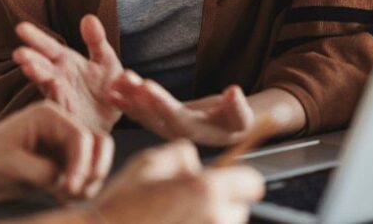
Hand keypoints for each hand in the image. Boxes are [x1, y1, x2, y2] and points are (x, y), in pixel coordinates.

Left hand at [0, 101, 112, 201]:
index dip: (82, 165)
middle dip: (94, 170)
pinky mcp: (58, 166)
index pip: (82, 138)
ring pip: (94, 162)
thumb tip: (69, 183)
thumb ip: (44, 172)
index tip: (70, 189)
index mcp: (48, 116)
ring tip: (65, 197)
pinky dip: (79, 189)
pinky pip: (82, 177)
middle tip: (77, 193)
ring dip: (88, 182)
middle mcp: (60, 128)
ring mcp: (61, 147)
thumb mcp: (12, 165)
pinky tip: (60, 198)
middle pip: (98, 144)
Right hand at [14, 15, 122, 132]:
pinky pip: (62, 107)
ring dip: (38, 78)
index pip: (48, 47)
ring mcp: (61, 97)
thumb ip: (96, 40)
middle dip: (30, 60)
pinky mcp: (69, 116)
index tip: (21, 28)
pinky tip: (52, 90)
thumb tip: (88, 17)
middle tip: (19, 53)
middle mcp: (58, 78)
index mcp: (66, 62)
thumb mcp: (106, 60)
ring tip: (28, 68)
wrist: (115, 119)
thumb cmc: (106, 87)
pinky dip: (56, 100)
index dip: (36, 38)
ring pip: (47, 86)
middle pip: (41, 66)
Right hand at [91, 141, 264, 223]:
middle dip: (222, 204)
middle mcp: (216, 222)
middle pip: (240, 211)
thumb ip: (182, 155)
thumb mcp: (148, 163)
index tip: (224, 180)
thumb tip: (196, 164)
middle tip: (188, 203)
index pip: (252, 183)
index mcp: (206, 192)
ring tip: (176, 220)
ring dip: (211, 222)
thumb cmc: (120, 208)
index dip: (238, 179)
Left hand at [108, 71, 254, 145]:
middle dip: (138, 96)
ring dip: (128, 97)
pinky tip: (112, 91)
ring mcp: (164, 128)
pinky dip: (126, 102)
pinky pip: (139, 113)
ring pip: (142, 113)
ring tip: (115, 81)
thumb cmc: (235, 121)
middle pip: (153, 115)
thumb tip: (234, 92)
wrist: (227, 129)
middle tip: (126, 78)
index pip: (174, 116)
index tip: (147, 86)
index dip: (160, 102)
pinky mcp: (158, 121)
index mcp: (194, 132)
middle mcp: (175, 133)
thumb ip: (238, 106)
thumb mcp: (242, 116)